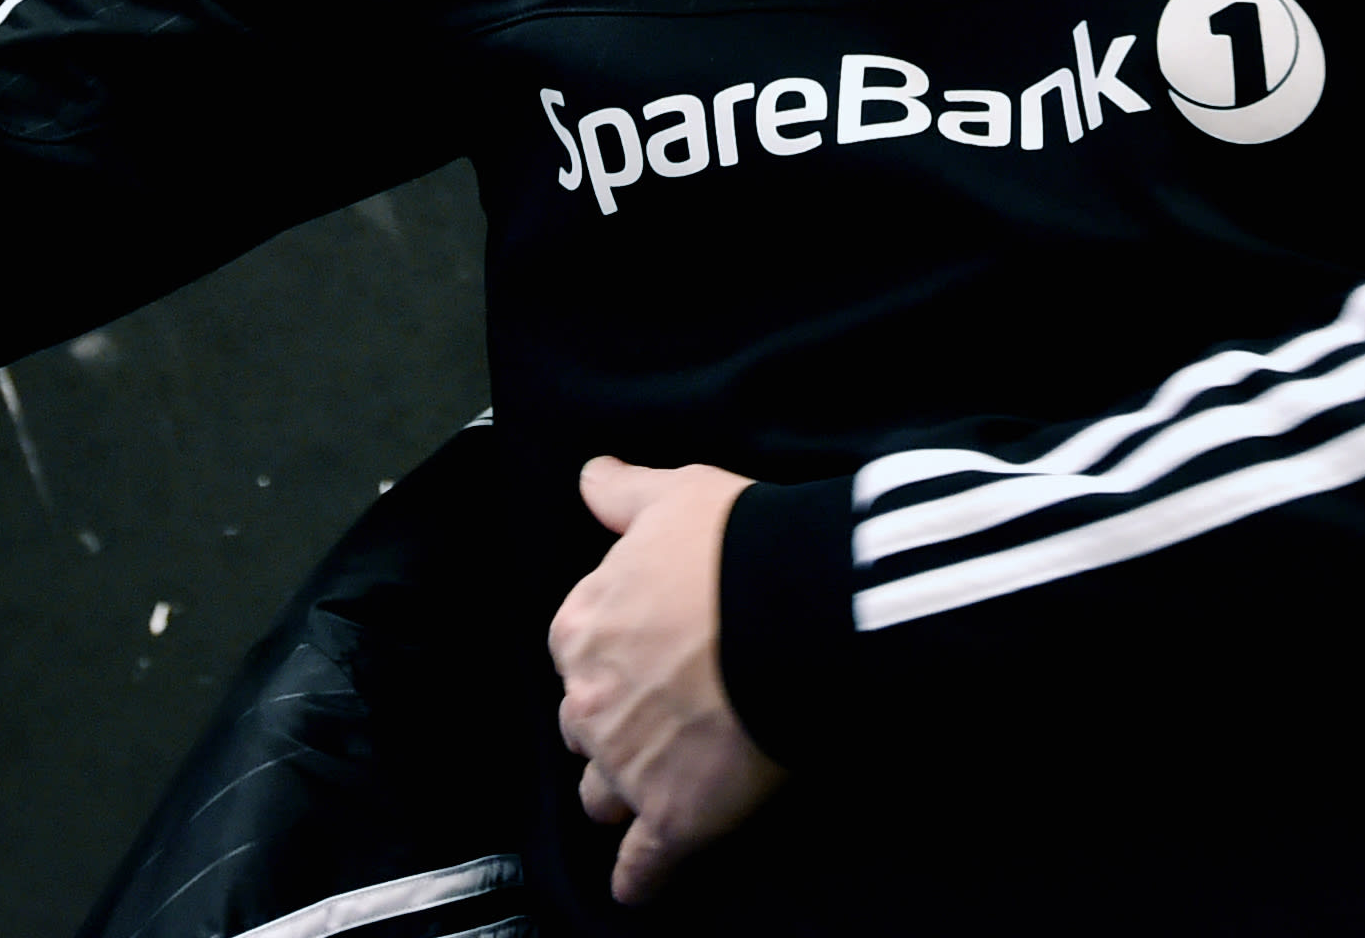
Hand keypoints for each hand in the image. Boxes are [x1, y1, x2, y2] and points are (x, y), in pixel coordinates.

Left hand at [550, 456, 782, 905]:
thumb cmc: (733, 546)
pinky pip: (642, 864)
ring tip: (648, 791)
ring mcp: (627, 766)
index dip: (609, 652)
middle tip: (658, 714)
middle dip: (611, 724)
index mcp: (580, 628)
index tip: (641, 650)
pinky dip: (639, 877)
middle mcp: (587, 702)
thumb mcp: (673, 495)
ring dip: (621, 793)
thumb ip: (622, 493)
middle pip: (582, 727)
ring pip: (602, 795)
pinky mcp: (673, 817)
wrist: (791, 611)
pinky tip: (637, 888)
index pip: (573, 651)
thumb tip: (590, 475)